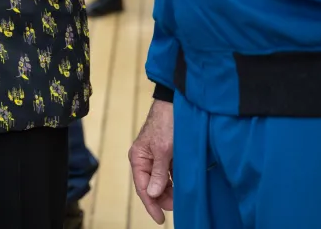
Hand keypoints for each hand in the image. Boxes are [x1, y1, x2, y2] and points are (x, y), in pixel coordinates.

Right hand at [129, 99, 173, 223]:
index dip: (151, 205)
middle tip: (177, 207)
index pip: (143, 188)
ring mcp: (155, 157)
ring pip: (160, 181)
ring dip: (169, 191)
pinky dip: (174, 181)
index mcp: (138, 158)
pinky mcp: (165, 154)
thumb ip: (158, 173)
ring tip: (180, 198)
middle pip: (151, 186)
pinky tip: (181, 186)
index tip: (161, 219)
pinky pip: (168, 173)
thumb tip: (153, 194)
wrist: (175, 103)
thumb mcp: (164, 150)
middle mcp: (144, 159)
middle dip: (162, 198)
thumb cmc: (167, 123)